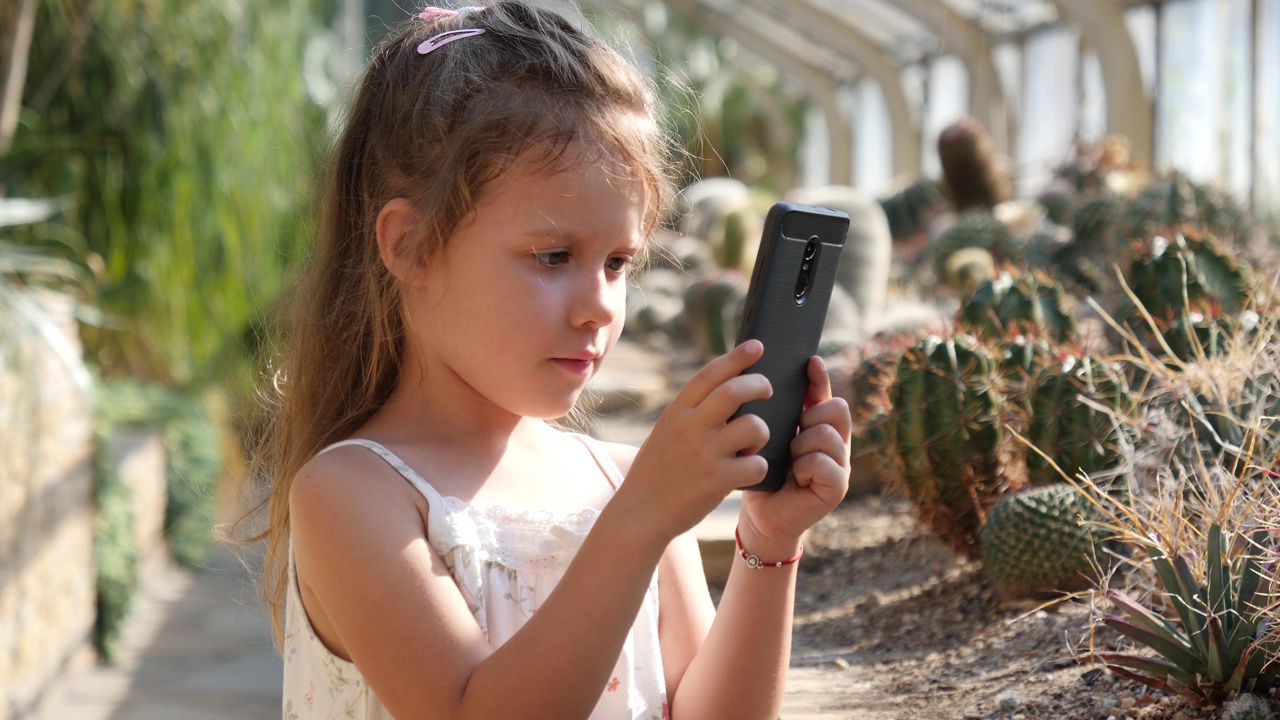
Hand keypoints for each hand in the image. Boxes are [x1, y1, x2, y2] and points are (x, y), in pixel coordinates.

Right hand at [619, 340, 773, 541]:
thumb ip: (691, 413)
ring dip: (762, 431)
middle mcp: (690, 427)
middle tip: (767, 389)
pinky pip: (757, 464)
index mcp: (677, 413)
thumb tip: (725, 389)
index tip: (757, 346)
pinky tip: (749, 471)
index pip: (710, 374)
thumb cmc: (657, 472)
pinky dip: (759, 466)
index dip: (737, 357)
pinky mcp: (718, 480)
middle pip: (735, 391)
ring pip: (753, 426)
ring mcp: (704, 453)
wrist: (639, 513)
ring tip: (754, 443)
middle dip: (759, 385)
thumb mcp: (666, 433)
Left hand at [739, 356, 851, 555]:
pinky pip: (824, 463)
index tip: (809, 361)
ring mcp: (841, 464)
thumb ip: (777, 412)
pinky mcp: (838, 487)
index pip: (826, 394)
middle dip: (810, 416)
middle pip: (836, 409)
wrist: (762, 515)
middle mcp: (837, 442)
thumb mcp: (768, 436)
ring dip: (803, 444)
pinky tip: (795, 475)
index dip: (820, 377)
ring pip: (828, 435)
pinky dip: (806, 465)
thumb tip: (766, 374)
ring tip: (790, 458)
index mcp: (820, 426)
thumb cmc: (762, 473)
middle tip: (793, 433)